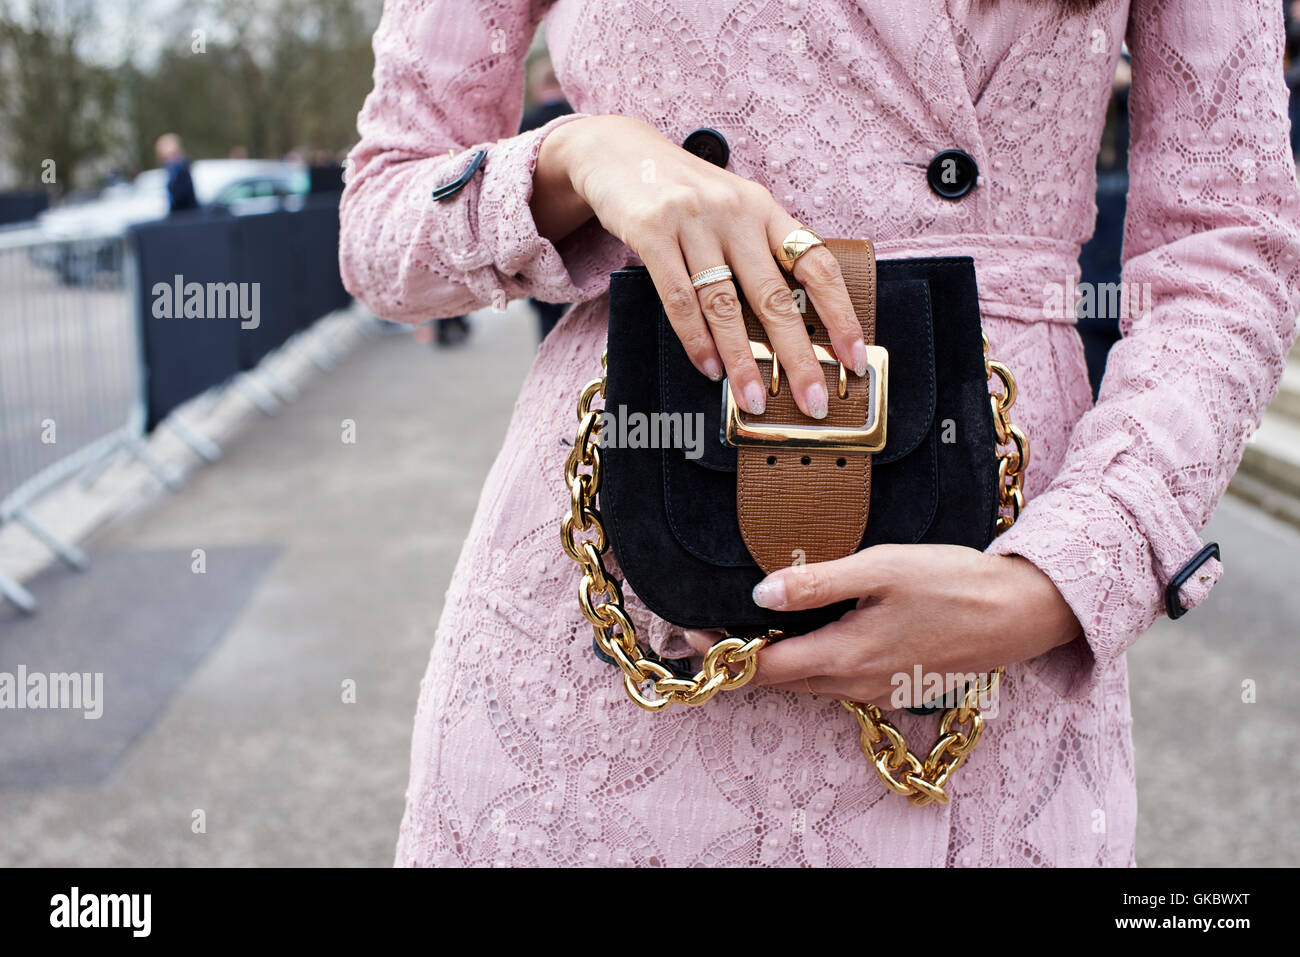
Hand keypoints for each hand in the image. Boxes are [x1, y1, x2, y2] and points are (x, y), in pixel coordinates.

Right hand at [532, 114, 866, 418]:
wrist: (617, 150)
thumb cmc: (682, 193)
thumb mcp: (732, 210)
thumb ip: (758, 253)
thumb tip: (790, 325)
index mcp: (765, 209)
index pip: (816, 265)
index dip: (841, 314)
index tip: (855, 358)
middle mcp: (735, 212)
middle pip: (775, 295)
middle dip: (798, 356)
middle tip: (813, 401)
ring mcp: (692, 220)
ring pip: (725, 304)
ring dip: (742, 359)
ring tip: (754, 401)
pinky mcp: (651, 230)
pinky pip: (679, 297)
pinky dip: (696, 339)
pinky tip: (709, 368)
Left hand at [684, 544, 1081, 708]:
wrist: (1020, 614)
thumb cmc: (955, 584)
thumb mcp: (883, 569)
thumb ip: (819, 582)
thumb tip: (760, 592)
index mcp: (844, 657)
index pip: (763, 669)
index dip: (722, 655)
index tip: (690, 633)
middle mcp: (854, 683)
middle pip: (778, 679)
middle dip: (737, 657)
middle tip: (701, 625)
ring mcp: (873, 687)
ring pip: (805, 679)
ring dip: (770, 659)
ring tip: (740, 625)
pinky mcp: (890, 681)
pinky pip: (833, 676)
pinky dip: (805, 658)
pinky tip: (801, 628)